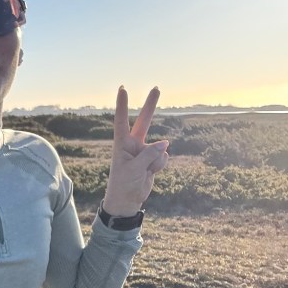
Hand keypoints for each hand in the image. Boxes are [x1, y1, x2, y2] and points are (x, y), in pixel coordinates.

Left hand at [102, 86, 169, 215]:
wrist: (127, 200)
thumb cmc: (123, 184)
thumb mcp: (135, 169)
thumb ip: (149, 155)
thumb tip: (165, 144)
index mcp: (122, 143)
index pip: (122, 120)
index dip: (123, 105)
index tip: (123, 88)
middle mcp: (133, 144)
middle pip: (144, 121)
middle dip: (151, 105)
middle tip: (157, 87)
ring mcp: (144, 151)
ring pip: (159, 149)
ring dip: (156, 161)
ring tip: (145, 172)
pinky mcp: (152, 160)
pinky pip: (162, 158)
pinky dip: (159, 166)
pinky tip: (151, 173)